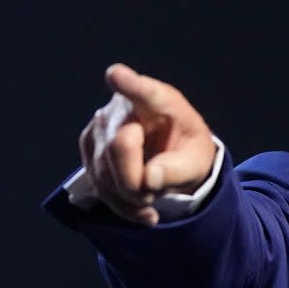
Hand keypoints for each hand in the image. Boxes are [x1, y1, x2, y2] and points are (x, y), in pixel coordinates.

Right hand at [78, 63, 217, 225]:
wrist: (174, 156)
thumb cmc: (188, 150)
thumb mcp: (198, 161)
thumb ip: (179, 169)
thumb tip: (149, 179)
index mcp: (159, 101)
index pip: (143, 91)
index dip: (129, 84)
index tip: (116, 75)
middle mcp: (123, 107)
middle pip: (117, 148)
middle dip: (135, 182)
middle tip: (156, 194)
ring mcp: (100, 127)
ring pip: (102, 172)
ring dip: (130, 197)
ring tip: (154, 198)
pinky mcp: (89, 148)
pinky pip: (98, 184)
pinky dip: (121, 206)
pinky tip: (143, 212)